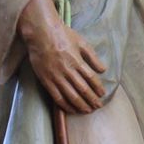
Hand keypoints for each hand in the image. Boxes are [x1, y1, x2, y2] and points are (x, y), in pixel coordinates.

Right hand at [17, 0, 106, 114]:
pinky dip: (66, 105)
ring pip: (71, 96)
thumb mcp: (81, 42)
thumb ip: (92, 56)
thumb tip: (103, 69)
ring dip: (81, 105)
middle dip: (92, 100)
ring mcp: (56, 77)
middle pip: (83, 90)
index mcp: (77, 61)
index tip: (102, 95)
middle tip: (98, 106)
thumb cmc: (62, 35)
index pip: (91, 79)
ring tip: (87, 111)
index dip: (98, 88)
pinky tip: (72, 110)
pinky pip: (57, 97)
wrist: (40, 33)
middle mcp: (67, 70)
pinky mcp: (46, 81)